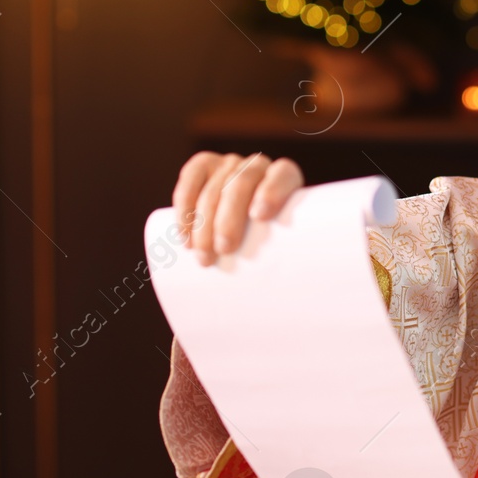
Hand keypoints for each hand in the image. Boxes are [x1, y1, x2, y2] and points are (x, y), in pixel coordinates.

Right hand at [172, 152, 304, 265]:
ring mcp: (230, 163)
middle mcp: (258, 167)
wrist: (244, 231)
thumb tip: (296, 314)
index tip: (261, 216)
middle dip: (229, 216)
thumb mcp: (284, 250)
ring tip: (201, 255)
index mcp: (286, 180)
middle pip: (243, 183)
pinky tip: (182, 231)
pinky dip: (184, 203)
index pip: (284, 174)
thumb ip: (290, 265)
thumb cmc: (269, 248)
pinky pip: (191, 176)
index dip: (273, 190)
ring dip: (203, 221)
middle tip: (224, 249)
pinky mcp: (204, 165)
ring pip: (215, 186)